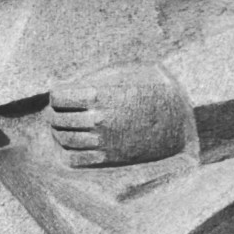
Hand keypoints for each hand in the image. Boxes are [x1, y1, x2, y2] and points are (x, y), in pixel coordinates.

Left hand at [49, 62, 189, 167]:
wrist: (180, 122)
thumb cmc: (154, 92)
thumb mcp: (128, 73)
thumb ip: (99, 76)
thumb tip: (73, 82)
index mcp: (102, 96)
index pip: (60, 97)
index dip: (56, 94)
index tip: (59, 94)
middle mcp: (100, 120)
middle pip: (58, 118)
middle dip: (53, 113)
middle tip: (55, 111)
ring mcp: (104, 141)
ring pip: (65, 139)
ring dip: (57, 132)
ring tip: (60, 127)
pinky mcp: (110, 158)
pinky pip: (77, 159)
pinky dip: (67, 152)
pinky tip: (70, 145)